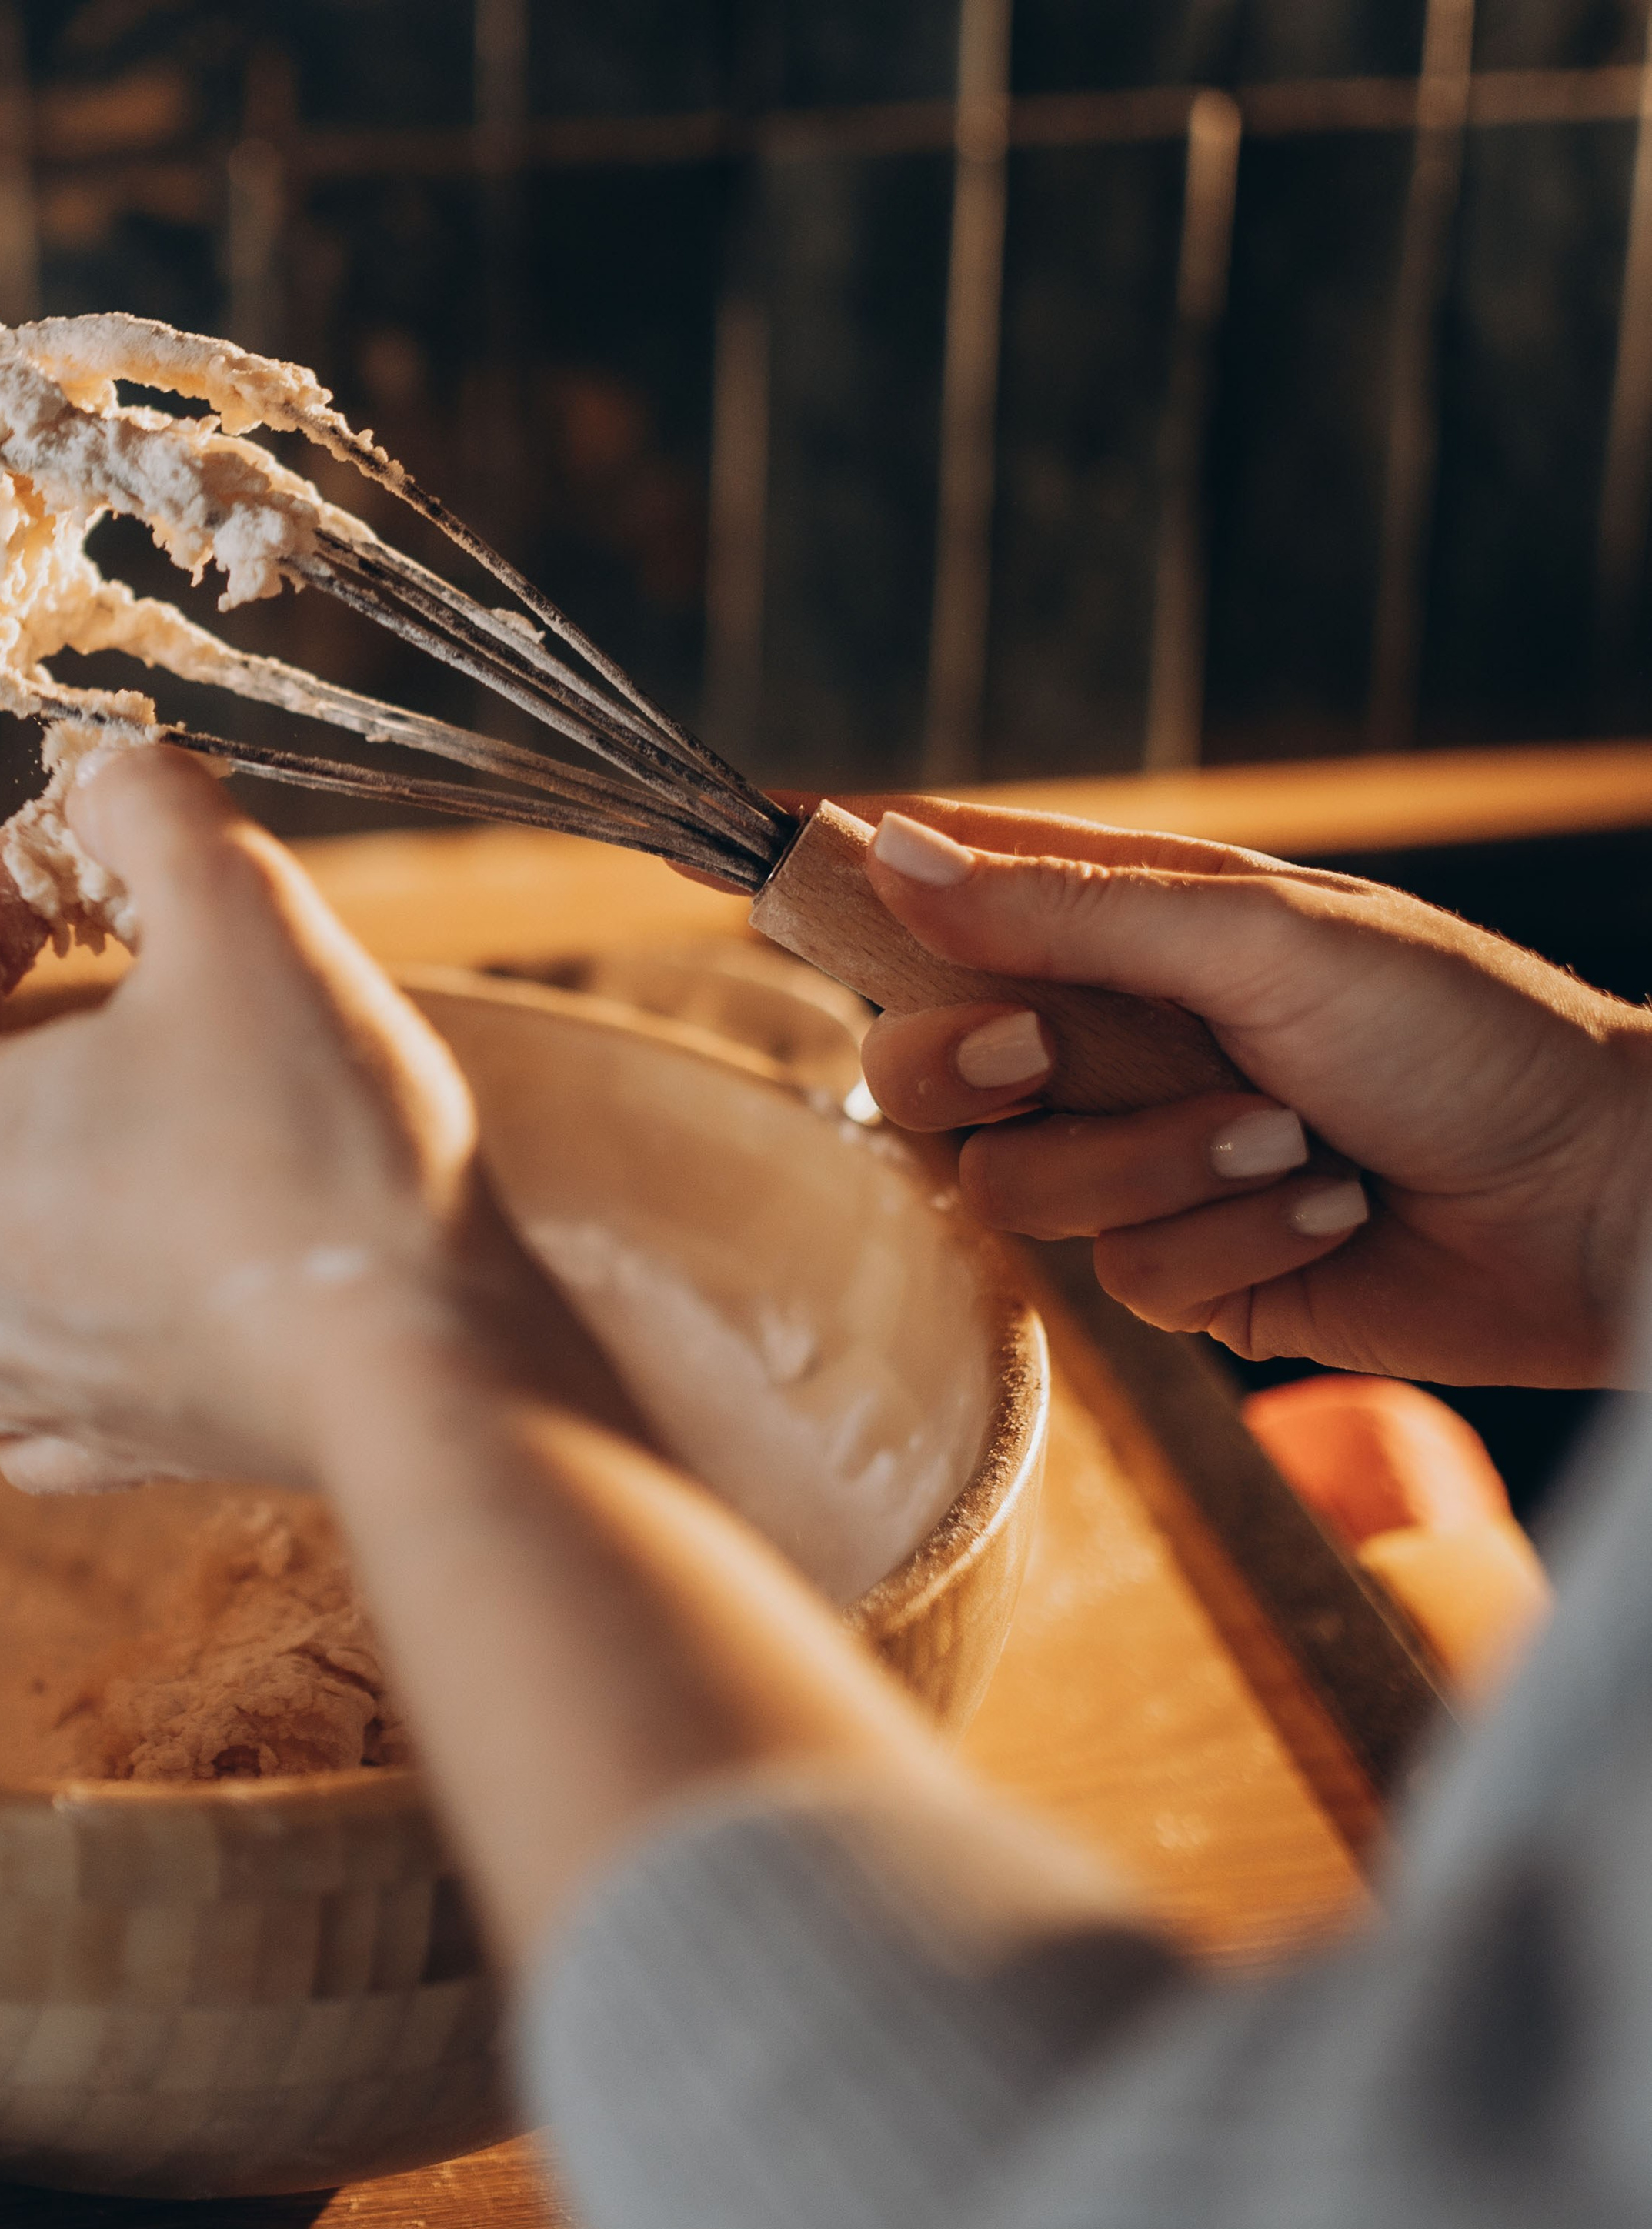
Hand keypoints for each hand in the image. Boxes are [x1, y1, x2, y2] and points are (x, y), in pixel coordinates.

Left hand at [0, 747, 617, 1488]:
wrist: (430, 1364)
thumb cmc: (325, 1144)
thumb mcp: (249, 915)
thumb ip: (156, 811)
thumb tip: (109, 770)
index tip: (89, 862)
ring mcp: (19, 1391)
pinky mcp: (122, 1451)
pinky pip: (12, 1438)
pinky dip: (18, 1376)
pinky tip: (104, 1306)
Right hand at [835, 794, 1651, 1385]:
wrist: (1595, 1200)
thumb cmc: (1458, 1028)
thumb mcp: (1259, 938)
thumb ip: (1065, 910)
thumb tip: (892, 847)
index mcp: (1124, 929)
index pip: (943, 893)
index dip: (853, 882)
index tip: (763, 858)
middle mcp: (1111, 1042)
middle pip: (919, 1066)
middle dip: (972, 1067)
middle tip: (1045, 1049)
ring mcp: (1138, 1161)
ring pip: (1015, 1189)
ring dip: (1156, 1167)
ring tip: (1288, 1139)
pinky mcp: (1184, 1273)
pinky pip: (1121, 1277)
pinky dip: (1227, 1244)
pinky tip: (1323, 1211)